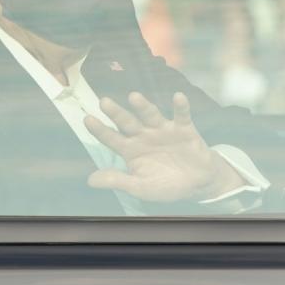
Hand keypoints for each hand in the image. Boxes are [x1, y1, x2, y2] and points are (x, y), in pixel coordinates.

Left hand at [84, 91, 245, 201]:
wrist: (197, 183)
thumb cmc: (165, 185)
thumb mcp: (140, 187)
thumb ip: (118, 181)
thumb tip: (90, 180)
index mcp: (131, 149)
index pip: (111, 137)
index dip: (100, 129)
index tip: (87, 119)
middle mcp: (144, 135)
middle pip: (127, 122)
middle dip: (117, 113)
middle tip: (104, 102)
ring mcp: (163, 130)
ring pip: (151, 115)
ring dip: (143, 106)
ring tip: (134, 97)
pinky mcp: (184, 129)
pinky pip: (181, 116)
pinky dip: (180, 107)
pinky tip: (178, 97)